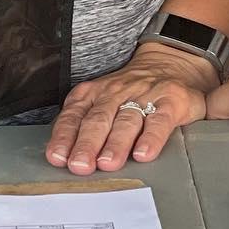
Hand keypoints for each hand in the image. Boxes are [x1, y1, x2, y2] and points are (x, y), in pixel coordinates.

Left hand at [46, 44, 220, 175]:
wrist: (169, 63)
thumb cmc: (130, 92)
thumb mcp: (103, 100)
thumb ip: (83, 125)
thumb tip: (61, 157)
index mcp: (95, 93)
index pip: (74, 115)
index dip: (65, 136)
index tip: (58, 157)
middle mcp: (117, 93)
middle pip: (99, 119)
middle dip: (87, 143)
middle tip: (80, 165)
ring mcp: (144, 96)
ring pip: (127, 121)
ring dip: (115, 143)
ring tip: (108, 162)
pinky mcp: (170, 102)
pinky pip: (159, 120)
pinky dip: (151, 138)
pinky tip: (143, 153)